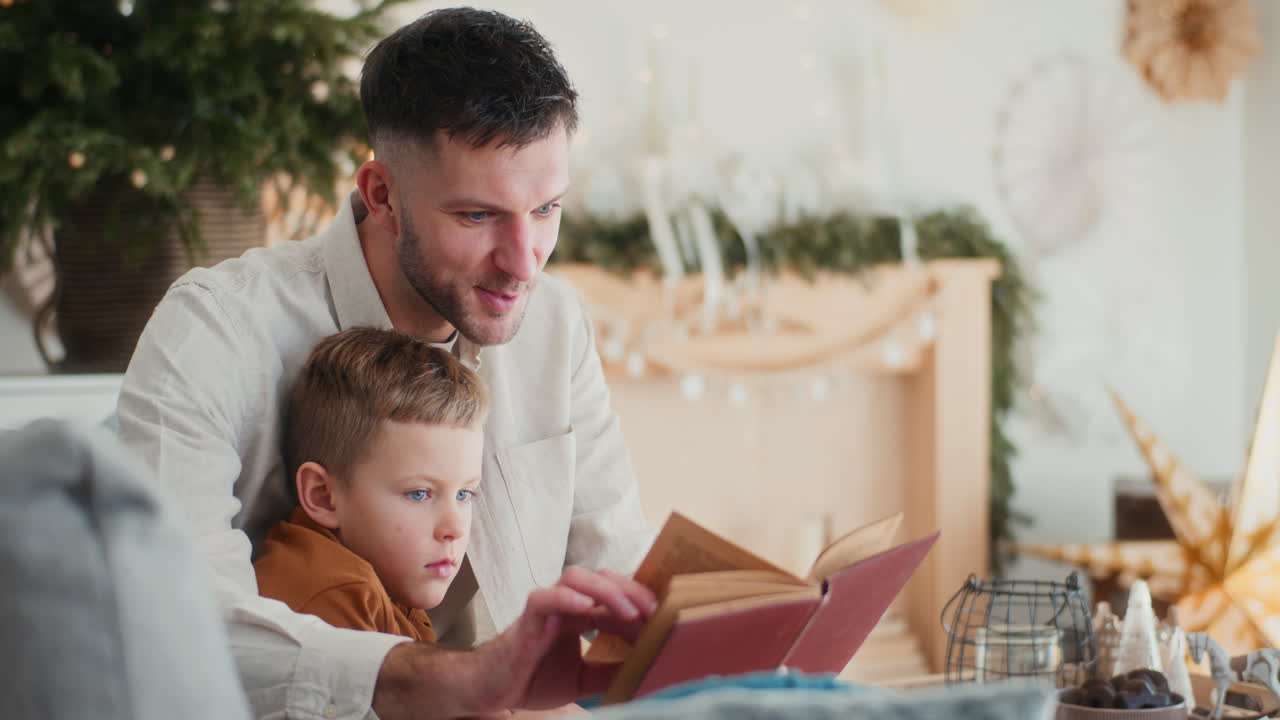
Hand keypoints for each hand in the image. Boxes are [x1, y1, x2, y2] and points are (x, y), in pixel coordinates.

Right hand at [474, 566, 655, 710]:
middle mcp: (564, 604)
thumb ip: (610, 671)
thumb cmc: (532, 678)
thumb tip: (647, 670)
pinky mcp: (526, 620)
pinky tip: (587, 608)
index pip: (613, 594)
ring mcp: (545, 609)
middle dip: (629, 588)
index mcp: (579, 614)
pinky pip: (543, 598)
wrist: (490, 690)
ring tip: (627, 610)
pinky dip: (565, 598)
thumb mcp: (584, 679)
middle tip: (652, 610)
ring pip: (575, 578)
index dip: (638, 600)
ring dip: (605, 590)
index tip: (662, 615)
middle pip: (600, 577)